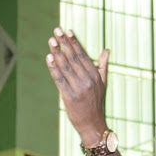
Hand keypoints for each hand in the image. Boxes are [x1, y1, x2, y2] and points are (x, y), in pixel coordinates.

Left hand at [46, 27, 109, 145]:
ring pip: (66, 67)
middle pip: (73, 58)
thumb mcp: (102, 84)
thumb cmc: (96, 103)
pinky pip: (60, 80)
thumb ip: (102, 66)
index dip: (74, 42)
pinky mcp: (69, 97)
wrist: (93, 124)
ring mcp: (79, 88)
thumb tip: (106, 50)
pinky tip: (48, 58)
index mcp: (95, 75)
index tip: (67, 31)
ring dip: (57, 52)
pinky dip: (53, 68)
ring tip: (51, 41)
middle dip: (64, 43)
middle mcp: (88, 80)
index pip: (83, 55)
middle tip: (56, 31)